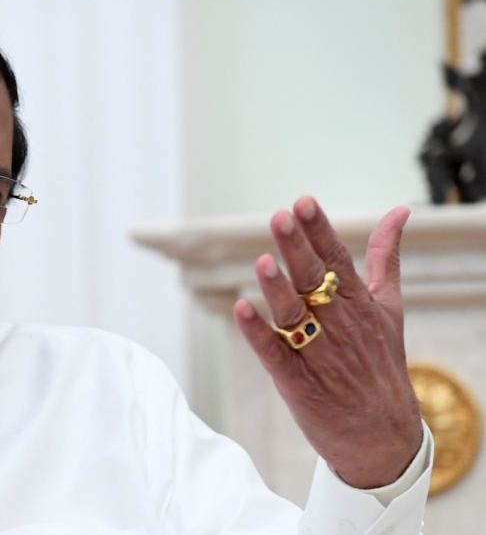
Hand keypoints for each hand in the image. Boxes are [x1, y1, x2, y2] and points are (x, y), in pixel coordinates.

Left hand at [233, 196, 422, 488]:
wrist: (383, 436)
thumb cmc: (381, 364)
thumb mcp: (390, 308)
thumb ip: (386, 258)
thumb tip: (398, 212)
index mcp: (358, 303)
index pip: (337, 259)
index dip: (318, 231)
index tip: (303, 202)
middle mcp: (338, 325)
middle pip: (313, 280)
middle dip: (297, 248)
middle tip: (280, 217)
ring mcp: (316, 353)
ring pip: (293, 315)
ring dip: (277, 288)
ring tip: (264, 261)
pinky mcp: (296, 381)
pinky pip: (273, 352)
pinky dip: (257, 333)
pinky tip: (240, 310)